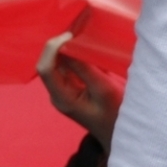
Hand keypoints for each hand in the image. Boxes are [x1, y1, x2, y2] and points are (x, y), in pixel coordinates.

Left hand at [37, 32, 122, 153]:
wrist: (120, 134)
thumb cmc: (116, 115)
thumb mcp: (104, 90)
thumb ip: (85, 69)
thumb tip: (70, 46)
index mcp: (62, 98)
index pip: (45, 69)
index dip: (53, 49)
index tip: (71, 36)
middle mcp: (57, 94)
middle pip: (48, 63)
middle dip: (59, 45)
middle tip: (77, 32)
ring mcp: (63, 91)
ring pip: (57, 63)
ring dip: (67, 48)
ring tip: (83, 36)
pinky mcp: (71, 87)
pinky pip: (67, 66)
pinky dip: (75, 55)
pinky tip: (87, 48)